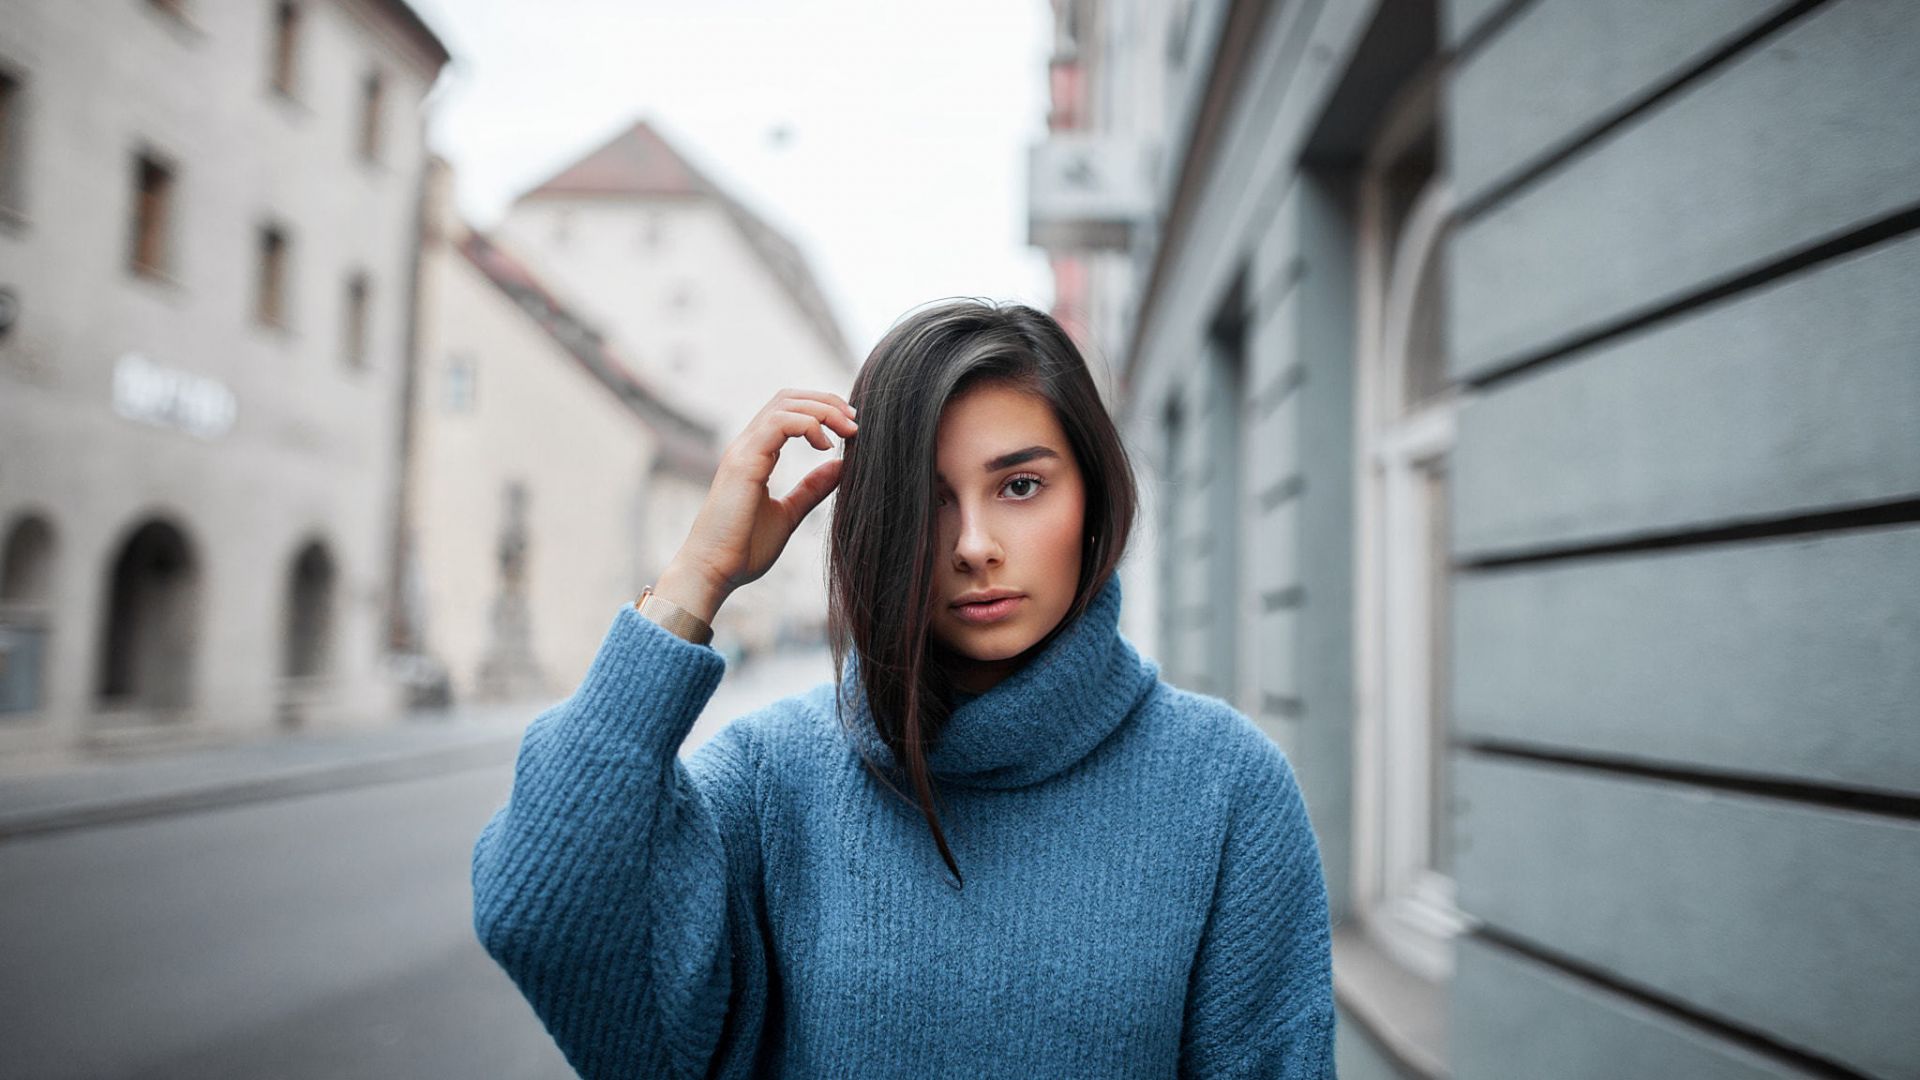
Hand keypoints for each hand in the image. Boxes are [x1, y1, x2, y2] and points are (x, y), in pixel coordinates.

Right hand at [655, 388, 857, 622]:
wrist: (714, 571)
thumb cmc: (744, 549)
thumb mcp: (788, 514)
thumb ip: (811, 489)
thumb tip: (840, 466)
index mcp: (756, 454)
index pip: (788, 410)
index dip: (822, 410)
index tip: (850, 429)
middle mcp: (747, 446)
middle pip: (788, 398)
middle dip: (827, 402)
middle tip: (856, 421)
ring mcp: (743, 451)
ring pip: (785, 404)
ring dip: (823, 410)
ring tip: (848, 430)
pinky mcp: (744, 462)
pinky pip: (779, 423)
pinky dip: (808, 424)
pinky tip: (825, 446)